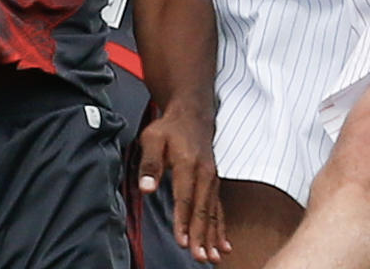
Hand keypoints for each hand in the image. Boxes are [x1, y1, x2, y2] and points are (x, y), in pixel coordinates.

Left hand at [137, 106, 227, 262]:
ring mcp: (212, 179)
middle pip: (203, 209)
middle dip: (201, 235)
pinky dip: (221, 228)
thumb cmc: (169, 127)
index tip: (182, 241)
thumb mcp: (153, 138)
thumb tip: (146, 188)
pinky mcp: (214, 183)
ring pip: (213, 212)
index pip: (185, 197)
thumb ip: (149, 164)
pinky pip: (219, 209)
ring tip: (213, 258)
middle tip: (200, 257)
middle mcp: (205, 173)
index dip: (183, 220)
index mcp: (188, 162)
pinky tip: (223, 245)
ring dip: (212, 236)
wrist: (193, 114)